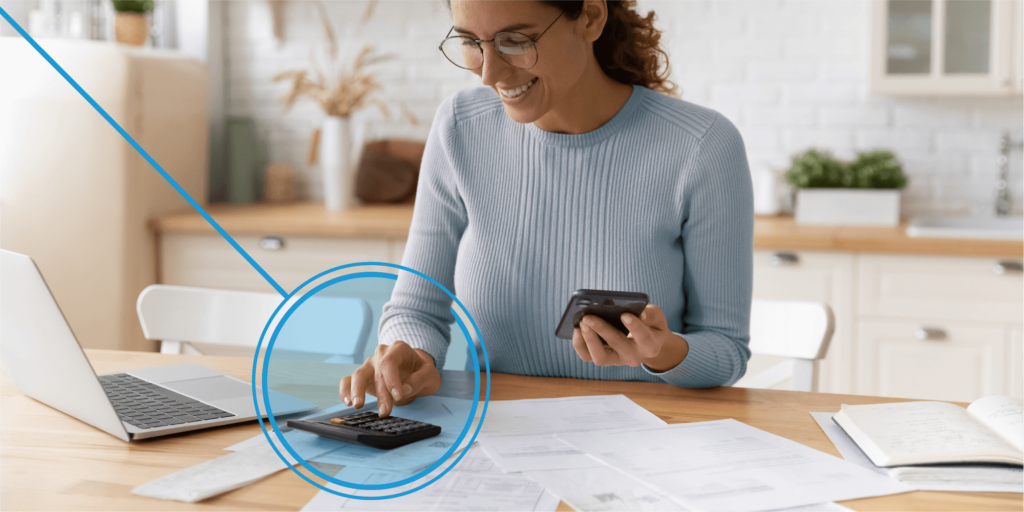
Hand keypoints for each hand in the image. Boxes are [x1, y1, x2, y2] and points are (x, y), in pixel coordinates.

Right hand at [339, 340, 440, 416]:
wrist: (414, 370)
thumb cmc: (421, 371)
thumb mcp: (430, 375)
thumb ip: (420, 380)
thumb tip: (405, 389)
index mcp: (398, 349)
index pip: (390, 362)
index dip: (392, 380)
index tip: (398, 396)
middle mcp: (381, 354)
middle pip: (377, 372)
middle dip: (381, 394)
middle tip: (385, 412)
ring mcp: (370, 364)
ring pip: (358, 374)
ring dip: (357, 391)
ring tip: (358, 406)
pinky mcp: (362, 376)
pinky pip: (347, 380)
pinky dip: (345, 390)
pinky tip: (348, 402)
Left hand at [572, 304, 688, 371]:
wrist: (646, 341)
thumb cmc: (650, 325)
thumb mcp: (656, 317)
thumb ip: (649, 314)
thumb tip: (638, 313)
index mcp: (650, 346)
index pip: (644, 338)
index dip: (635, 327)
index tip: (624, 315)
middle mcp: (634, 356)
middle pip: (618, 346)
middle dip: (602, 330)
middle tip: (588, 316)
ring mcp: (617, 360)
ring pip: (600, 357)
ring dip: (589, 340)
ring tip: (581, 323)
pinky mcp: (604, 359)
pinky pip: (588, 356)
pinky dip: (580, 344)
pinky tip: (576, 329)